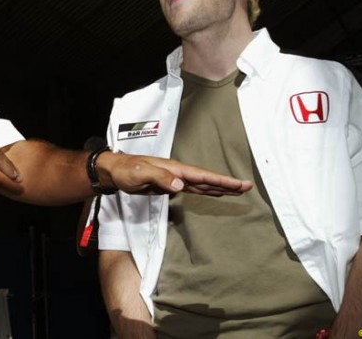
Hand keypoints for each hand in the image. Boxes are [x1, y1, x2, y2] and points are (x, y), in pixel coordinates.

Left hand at [96, 152, 251, 195]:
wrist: (114, 171)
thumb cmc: (125, 170)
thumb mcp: (140, 173)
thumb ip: (160, 177)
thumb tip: (181, 185)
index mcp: (175, 168)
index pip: (203, 175)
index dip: (222, 180)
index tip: (240, 183)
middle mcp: (178, 172)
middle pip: (208, 179)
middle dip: (228, 183)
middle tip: (247, 187)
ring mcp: (175, 179)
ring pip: (203, 184)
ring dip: (220, 187)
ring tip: (237, 190)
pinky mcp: (169, 186)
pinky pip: (193, 188)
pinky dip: (206, 190)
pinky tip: (214, 192)